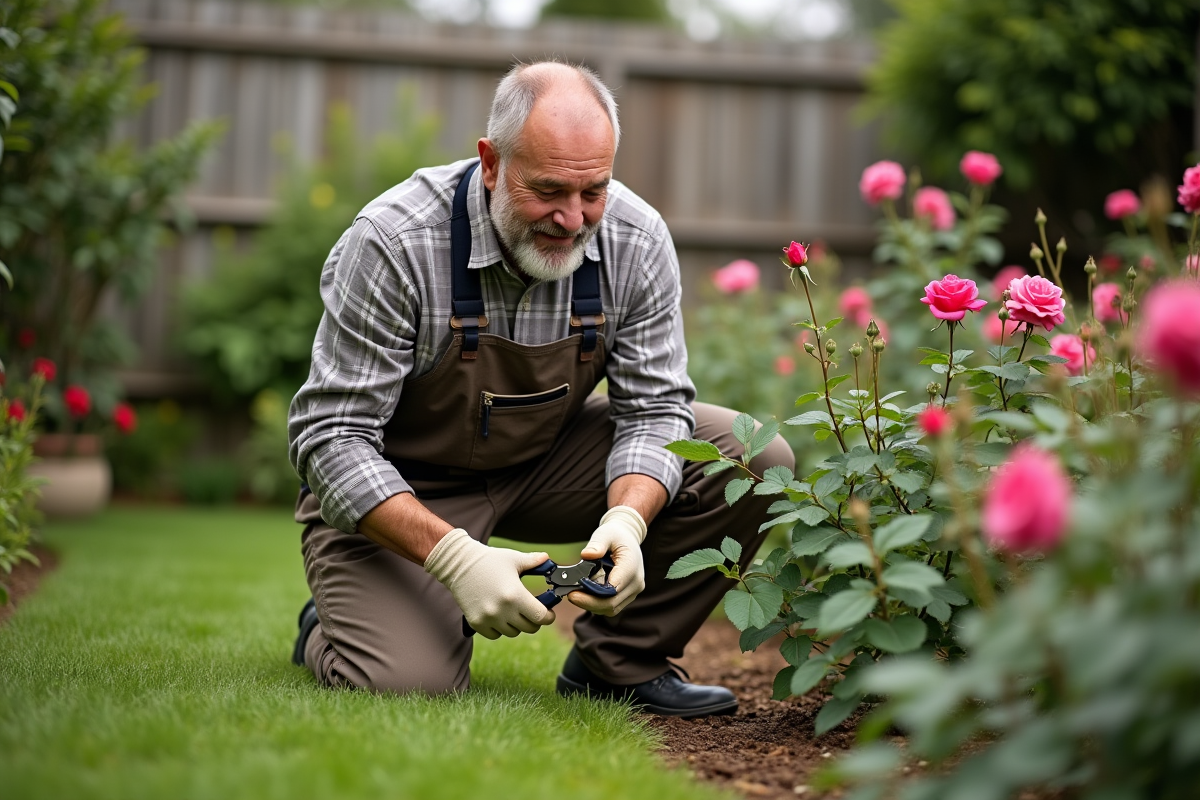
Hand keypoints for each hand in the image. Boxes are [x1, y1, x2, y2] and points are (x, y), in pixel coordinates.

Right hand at [423, 528, 554, 639]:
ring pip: (513, 632)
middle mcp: (502, 610)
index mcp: (515, 595)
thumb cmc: (489, 560)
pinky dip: (500, 628)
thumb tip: (547, 558)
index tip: (548, 613)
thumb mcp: (514, 559)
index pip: (541, 617)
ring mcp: (488, 618)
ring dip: (516, 624)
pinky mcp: (476, 623)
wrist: (458, 564)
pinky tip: (499, 615)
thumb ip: (534, 561)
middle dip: (534, 620)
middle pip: (529, 628)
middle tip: (532, 610)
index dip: (548, 616)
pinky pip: (495, 635)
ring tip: (513, 610)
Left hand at [570, 505, 646, 615]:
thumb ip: (597, 543)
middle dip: (588, 603)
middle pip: (611, 604)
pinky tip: (585, 594)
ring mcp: (632, 591)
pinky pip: (611, 607)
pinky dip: (597, 604)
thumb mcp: (606, 533)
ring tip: (576, 594)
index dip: (592, 596)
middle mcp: (635, 583)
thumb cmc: (616, 535)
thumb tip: (586, 555)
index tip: (573, 593)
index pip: (613, 590)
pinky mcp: (627, 596)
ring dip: (592, 605)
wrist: (627, 538)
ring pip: (611, 608)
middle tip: (570, 595)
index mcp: (631, 567)